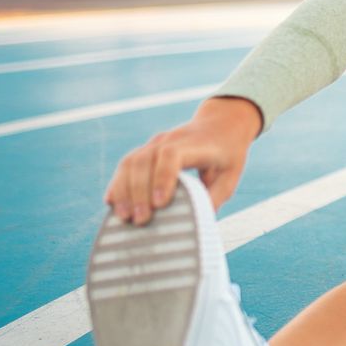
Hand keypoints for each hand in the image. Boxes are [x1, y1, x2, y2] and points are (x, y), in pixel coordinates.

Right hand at [102, 100, 257, 223]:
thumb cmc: (228, 153)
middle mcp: (170, 140)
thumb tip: (196, 222)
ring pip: (130, 161)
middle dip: (139, 192)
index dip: (162, 178)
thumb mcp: (231, 174)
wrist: (221, 123)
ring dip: (123, 190)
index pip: (171, 154)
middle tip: (140, 220)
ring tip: (124, 217)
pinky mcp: (146, 150)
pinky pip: (126, 165)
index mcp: (195, 144)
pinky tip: (113, 203)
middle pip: (144, 160)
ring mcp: (155, 143)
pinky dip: (118, 183)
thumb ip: (216, 196)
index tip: (160, 203)